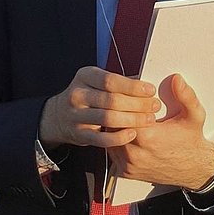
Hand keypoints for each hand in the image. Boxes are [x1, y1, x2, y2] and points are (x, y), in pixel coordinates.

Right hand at [38, 66, 160, 148]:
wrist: (58, 116)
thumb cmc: (87, 95)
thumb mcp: (97, 81)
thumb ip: (119, 82)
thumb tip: (145, 85)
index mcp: (85, 76)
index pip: (111, 80)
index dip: (133, 86)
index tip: (150, 90)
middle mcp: (78, 94)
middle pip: (112, 100)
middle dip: (137, 104)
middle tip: (154, 106)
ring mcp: (76, 115)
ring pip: (108, 118)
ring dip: (133, 120)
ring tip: (149, 119)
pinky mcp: (79, 134)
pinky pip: (102, 138)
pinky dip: (119, 137)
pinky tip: (133, 133)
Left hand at [108, 74, 213, 190]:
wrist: (193, 169)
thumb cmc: (191, 140)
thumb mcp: (194, 115)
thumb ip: (185, 96)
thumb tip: (176, 80)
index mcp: (149, 138)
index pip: (123, 113)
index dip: (127, 101)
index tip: (135, 96)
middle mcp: (135, 154)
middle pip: (113, 125)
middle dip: (119, 112)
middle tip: (126, 102)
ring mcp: (129, 165)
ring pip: (110, 138)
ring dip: (115, 126)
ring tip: (126, 115)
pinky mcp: (126, 171)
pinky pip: (112, 151)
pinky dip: (116, 140)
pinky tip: (126, 130)